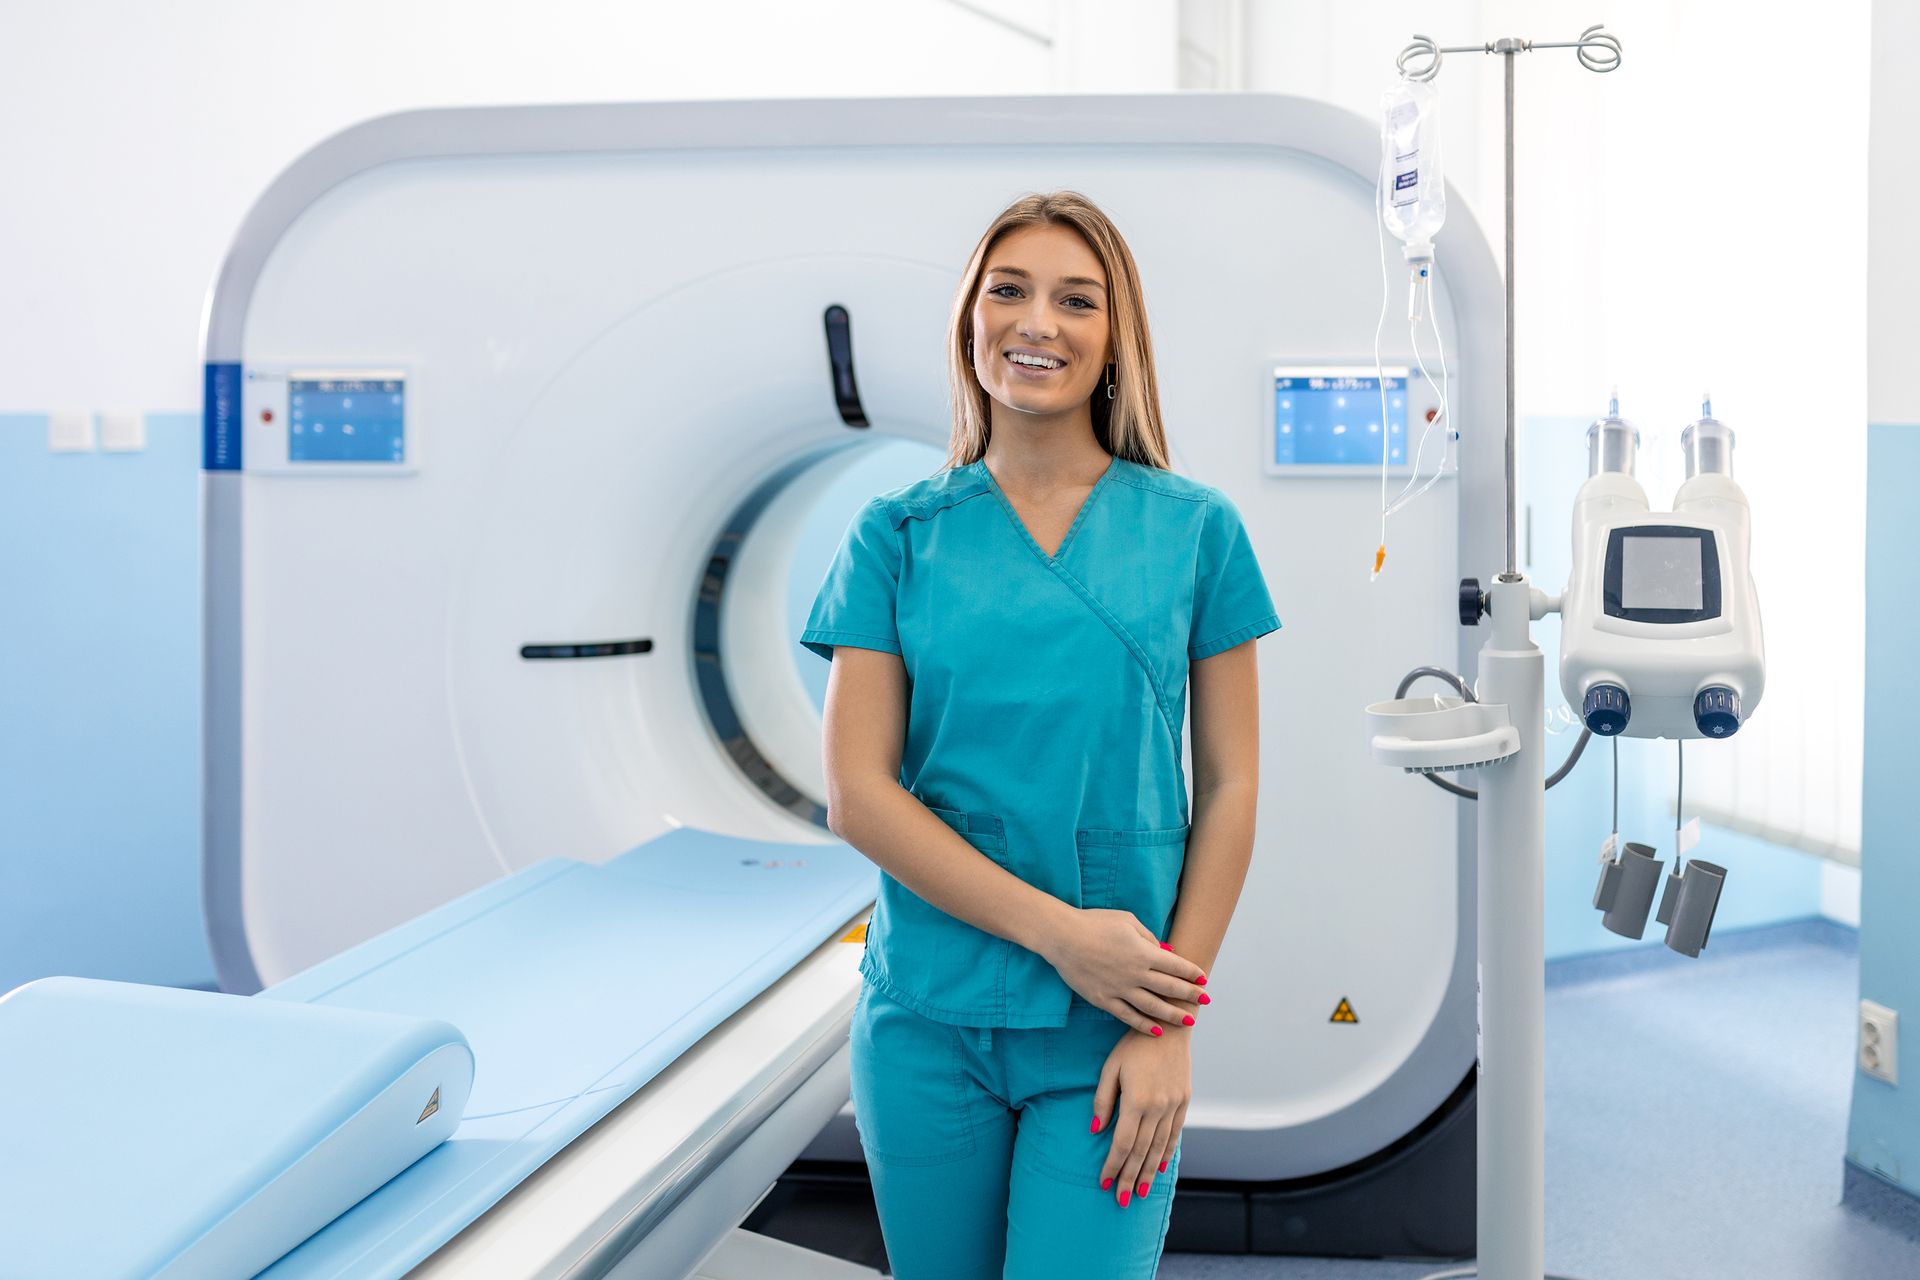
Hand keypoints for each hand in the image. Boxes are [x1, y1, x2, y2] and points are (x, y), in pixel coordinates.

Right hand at [1038, 907, 1207, 1036]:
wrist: (1063, 937)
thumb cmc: (1095, 923)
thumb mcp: (1127, 921)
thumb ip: (1149, 937)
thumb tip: (1165, 950)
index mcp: (1144, 952)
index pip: (1176, 966)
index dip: (1192, 973)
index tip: (1203, 979)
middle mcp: (1135, 973)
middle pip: (1170, 988)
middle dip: (1191, 995)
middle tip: (1205, 1001)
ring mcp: (1120, 989)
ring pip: (1153, 1007)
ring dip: (1173, 1015)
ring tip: (1189, 1021)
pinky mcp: (1104, 1000)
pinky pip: (1128, 1016)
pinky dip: (1144, 1025)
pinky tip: (1156, 1031)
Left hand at [1094, 1029, 1190, 1206]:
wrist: (1170, 1027)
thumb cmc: (1133, 1045)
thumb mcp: (1110, 1068)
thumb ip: (1103, 1100)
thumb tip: (1096, 1130)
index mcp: (1137, 1100)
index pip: (1122, 1143)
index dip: (1112, 1165)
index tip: (1104, 1182)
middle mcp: (1158, 1108)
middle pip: (1141, 1152)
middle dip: (1129, 1177)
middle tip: (1121, 1200)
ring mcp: (1174, 1106)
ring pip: (1159, 1148)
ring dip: (1148, 1172)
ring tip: (1140, 1192)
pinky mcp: (1184, 1102)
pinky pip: (1174, 1134)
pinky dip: (1166, 1154)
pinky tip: (1160, 1168)